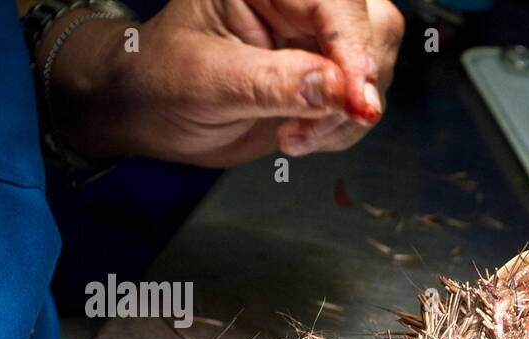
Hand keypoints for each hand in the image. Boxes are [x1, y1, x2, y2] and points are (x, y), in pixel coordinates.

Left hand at [44, 0, 404, 166]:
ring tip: (293, 135)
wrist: (151, 112)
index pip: (334, 1)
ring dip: (347, 115)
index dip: (353, 49)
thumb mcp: (207, 82)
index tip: (357, 102)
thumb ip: (273, 83)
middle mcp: (297, 1)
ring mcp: (315, 36)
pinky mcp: (327, 72)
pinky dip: (341, 128)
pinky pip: (362, 100)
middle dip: (356, 85)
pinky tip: (298, 134)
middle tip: (317, 126)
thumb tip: (336, 89)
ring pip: (376, 65)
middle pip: (374, 26)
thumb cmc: (161, 81)